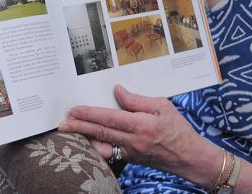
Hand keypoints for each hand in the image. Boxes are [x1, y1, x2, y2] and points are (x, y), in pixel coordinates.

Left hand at [58, 85, 219, 186]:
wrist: (189, 156)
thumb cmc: (178, 128)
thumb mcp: (162, 106)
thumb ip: (137, 100)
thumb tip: (118, 91)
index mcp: (141, 125)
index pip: (109, 118)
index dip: (89, 114)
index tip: (74, 109)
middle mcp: (134, 141)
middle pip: (100, 133)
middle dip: (79, 127)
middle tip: (62, 123)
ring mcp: (131, 152)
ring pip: (103, 145)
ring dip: (85, 138)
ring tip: (70, 131)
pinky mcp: (132, 159)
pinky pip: (111, 152)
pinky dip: (99, 146)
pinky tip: (90, 140)